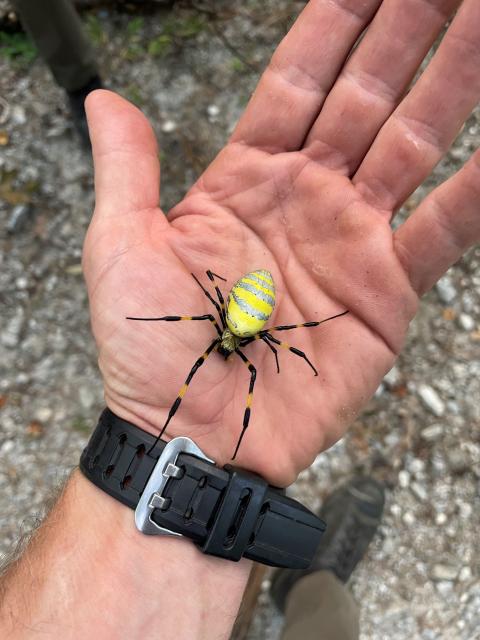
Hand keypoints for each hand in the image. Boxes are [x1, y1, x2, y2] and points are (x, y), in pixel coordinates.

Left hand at [83, 0, 479, 485]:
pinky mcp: (386, 293)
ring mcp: (352, 242)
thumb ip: (128, 170)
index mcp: (247, 178)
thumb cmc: (151, 352)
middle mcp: (307, 199)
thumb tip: (107, 100)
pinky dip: (477, 191)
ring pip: (416, 143)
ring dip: (456, 83)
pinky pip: (445, 229)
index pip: (301, 78)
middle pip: (369, 94)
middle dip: (410, 31)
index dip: (338, 20)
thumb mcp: (122, 249)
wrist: (195, 435)